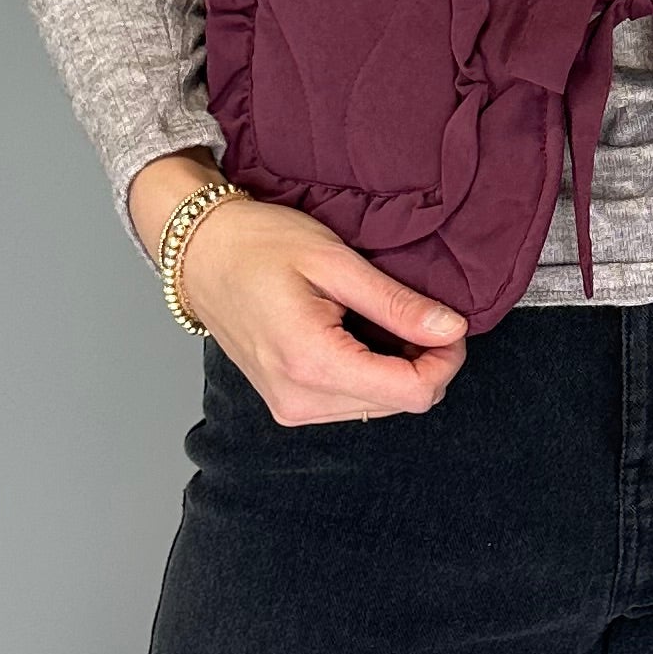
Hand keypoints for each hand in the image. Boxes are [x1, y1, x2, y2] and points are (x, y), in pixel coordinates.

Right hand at [128, 152, 466, 424]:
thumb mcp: (336, 262)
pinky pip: (352, 402)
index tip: (448, 325)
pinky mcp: (287, 405)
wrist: (201, 254)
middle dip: (424, 363)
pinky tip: (358, 336)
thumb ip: (396, 304)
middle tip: (418, 314)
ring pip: (380, 407)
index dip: (446, 361)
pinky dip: (370, 373)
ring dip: (397, 369)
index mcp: (312, 363)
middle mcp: (300, 400)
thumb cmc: (260, 245)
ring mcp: (290, 408)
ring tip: (381, 319)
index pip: (413, 393)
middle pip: (400, 404)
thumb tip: (451, 330)